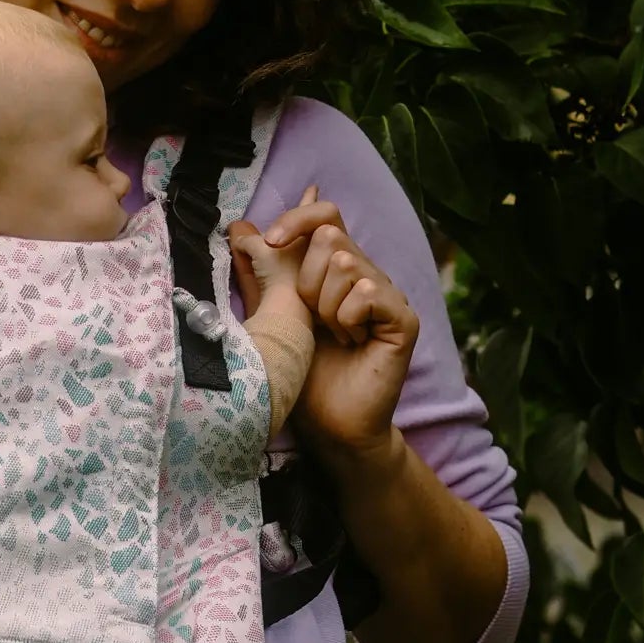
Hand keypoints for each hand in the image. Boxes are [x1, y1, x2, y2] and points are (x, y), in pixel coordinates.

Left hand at [233, 185, 418, 456]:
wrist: (330, 426)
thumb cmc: (302, 376)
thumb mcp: (273, 318)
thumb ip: (260, 273)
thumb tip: (240, 228)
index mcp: (335, 270)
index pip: (324, 215)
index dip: (296, 218)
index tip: (270, 241)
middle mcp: (365, 275)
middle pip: (331, 236)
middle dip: (306, 279)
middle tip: (313, 320)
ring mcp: (388, 295)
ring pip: (346, 264)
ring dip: (325, 305)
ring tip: (333, 336)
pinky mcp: (404, 318)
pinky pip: (369, 292)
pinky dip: (348, 318)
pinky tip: (352, 343)